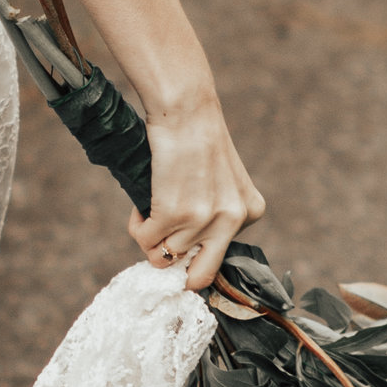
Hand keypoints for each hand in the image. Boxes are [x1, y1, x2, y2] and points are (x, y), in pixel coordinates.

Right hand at [130, 98, 265, 292]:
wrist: (184, 110)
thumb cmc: (198, 139)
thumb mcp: (223, 180)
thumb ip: (217, 214)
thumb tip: (185, 254)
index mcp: (250, 212)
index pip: (221, 259)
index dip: (195, 253)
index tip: (180, 242)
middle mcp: (232, 220)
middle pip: (199, 277)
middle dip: (177, 268)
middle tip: (162, 246)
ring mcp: (203, 220)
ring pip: (165, 256)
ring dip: (151, 236)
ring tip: (151, 208)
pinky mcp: (174, 213)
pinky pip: (144, 239)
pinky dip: (137, 226)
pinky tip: (142, 206)